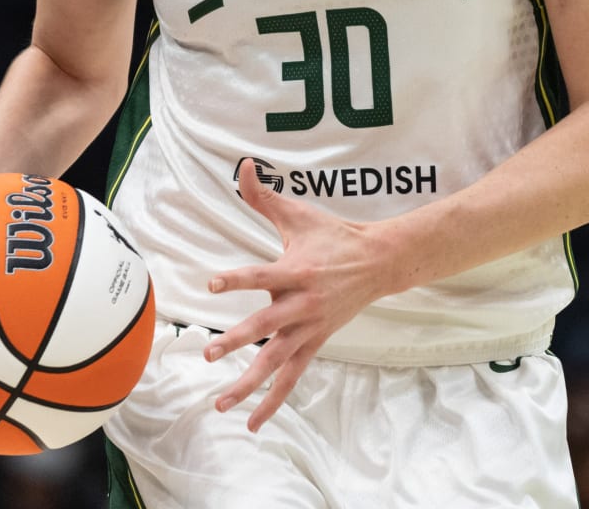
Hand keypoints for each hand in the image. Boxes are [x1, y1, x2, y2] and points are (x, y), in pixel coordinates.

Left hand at [204, 158, 391, 431]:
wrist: (378, 263)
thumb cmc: (333, 236)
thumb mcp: (299, 215)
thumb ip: (265, 196)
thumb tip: (242, 165)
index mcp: (295, 270)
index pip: (261, 275)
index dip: (237, 279)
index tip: (212, 283)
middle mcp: (301, 303)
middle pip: (266, 326)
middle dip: (238, 340)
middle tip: (210, 352)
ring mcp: (309, 328)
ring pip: (276, 362)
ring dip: (248, 383)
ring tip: (220, 401)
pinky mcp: (315, 343)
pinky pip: (291, 377)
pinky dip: (273, 401)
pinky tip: (252, 422)